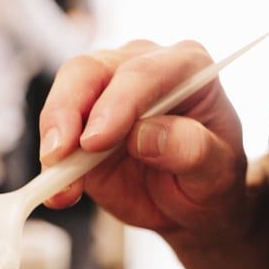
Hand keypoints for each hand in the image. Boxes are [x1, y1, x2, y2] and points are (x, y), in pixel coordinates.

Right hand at [39, 40, 252, 247]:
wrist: (191, 200)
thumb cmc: (211, 177)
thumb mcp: (217, 171)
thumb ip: (190, 149)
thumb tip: (144, 135)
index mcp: (186, 68)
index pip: (143, 73)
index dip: (115, 103)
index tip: (94, 141)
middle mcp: (140, 69)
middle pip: (90, 70)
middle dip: (68, 110)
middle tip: (59, 153)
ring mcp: (106, 92)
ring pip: (66, 93)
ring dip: (53, 137)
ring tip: (59, 181)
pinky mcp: (81, 122)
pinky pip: (56, 135)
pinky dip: (51, 164)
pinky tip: (59, 192)